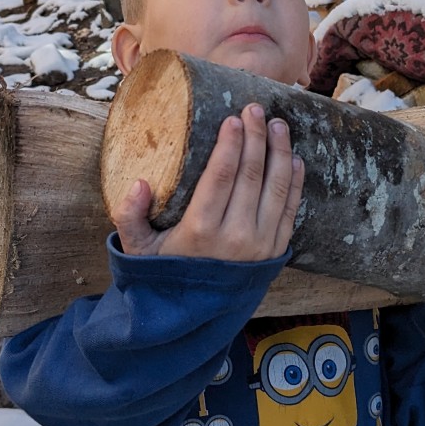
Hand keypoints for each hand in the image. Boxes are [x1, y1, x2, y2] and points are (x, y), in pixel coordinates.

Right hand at [111, 103, 304, 261]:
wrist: (193, 316)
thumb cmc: (164, 273)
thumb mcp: (137, 249)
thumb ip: (129, 216)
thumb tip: (138, 184)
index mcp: (201, 231)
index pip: (221, 176)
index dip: (231, 144)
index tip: (233, 118)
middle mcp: (236, 237)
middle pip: (251, 174)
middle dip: (256, 137)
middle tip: (256, 109)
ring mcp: (261, 245)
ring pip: (277, 187)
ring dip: (280, 152)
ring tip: (278, 125)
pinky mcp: (276, 251)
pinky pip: (291, 209)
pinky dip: (295, 181)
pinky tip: (294, 158)